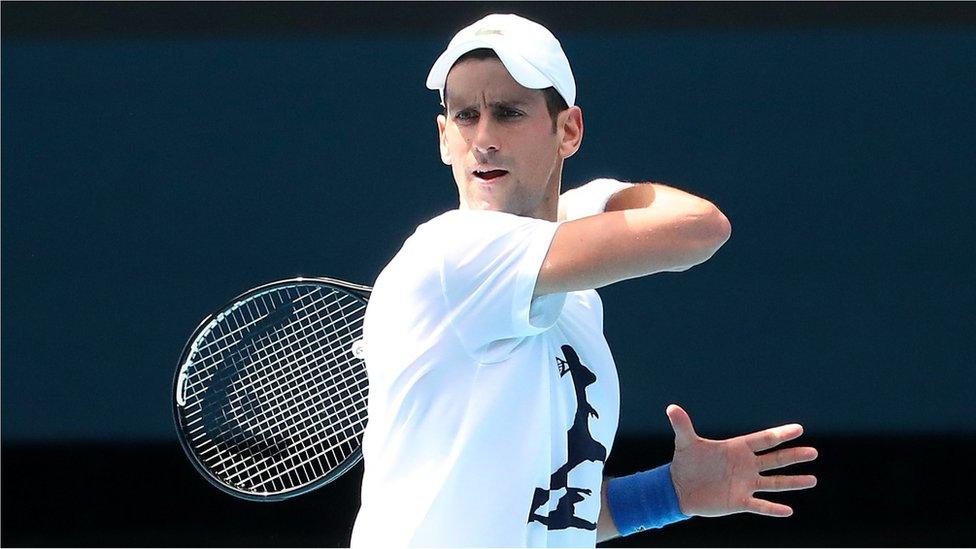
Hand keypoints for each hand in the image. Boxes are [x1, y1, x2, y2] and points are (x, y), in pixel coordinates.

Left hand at [666, 404, 817, 517]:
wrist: (679, 488)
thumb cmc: (685, 462)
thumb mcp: (685, 442)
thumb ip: (682, 425)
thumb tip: (671, 408)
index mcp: (737, 449)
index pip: (763, 440)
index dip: (780, 434)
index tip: (799, 428)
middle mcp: (745, 465)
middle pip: (775, 460)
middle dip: (794, 456)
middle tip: (813, 452)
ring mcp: (745, 484)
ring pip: (774, 483)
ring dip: (793, 482)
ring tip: (813, 479)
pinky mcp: (740, 501)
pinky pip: (760, 506)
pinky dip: (773, 509)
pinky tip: (789, 511)